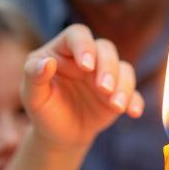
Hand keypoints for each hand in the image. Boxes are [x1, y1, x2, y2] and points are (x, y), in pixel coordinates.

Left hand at [21, 24, 143, 147]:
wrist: (60, 134)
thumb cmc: (44, 110)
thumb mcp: (32, 96)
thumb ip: (34, 77)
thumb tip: (46, 63)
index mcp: (64, 51)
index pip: (77, 35)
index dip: (84, 46)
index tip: (86, 66)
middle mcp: (88, 58)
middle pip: (106, 48)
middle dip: (108, 67)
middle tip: (103, 89)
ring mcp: (105, 75)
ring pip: (124, 68)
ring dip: (123, 85)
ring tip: (116, 105)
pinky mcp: (118, 93)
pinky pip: (133, 92)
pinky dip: (135, 101)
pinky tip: (133, 113)